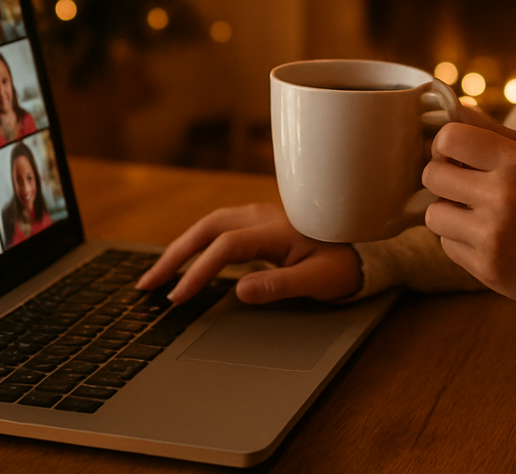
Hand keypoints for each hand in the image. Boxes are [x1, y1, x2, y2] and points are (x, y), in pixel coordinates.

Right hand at [136, 203, 363, 305]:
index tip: (177, 298)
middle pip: (208, 228)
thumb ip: (280, 285)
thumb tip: (240, 290)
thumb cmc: (345, 263)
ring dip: (182, 246)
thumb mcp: (319, 280)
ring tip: (158, 274)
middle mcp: (263, 216)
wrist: (367, 244)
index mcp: (276, 229)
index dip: (198, 272)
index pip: (225, 247)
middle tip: (147, 284)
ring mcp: (261, 216)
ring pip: (211, 224)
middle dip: (174, 254)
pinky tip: (187, 260)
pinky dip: (197, 242)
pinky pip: (221, 228)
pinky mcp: (260, 223)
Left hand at [423, 111, 515, 310]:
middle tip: (465, 185)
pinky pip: (445, 244)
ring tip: (477, 215)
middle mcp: (503, 196)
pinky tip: (488, 239)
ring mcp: (492, 235)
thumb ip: (492, 131)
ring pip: (432, 214)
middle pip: (432, 175)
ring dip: (449, 213)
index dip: (444, 145)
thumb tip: (453, 107)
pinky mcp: (485, 267)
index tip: (455, 155)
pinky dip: (460, 241)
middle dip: (444, 179)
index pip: (448, 138)